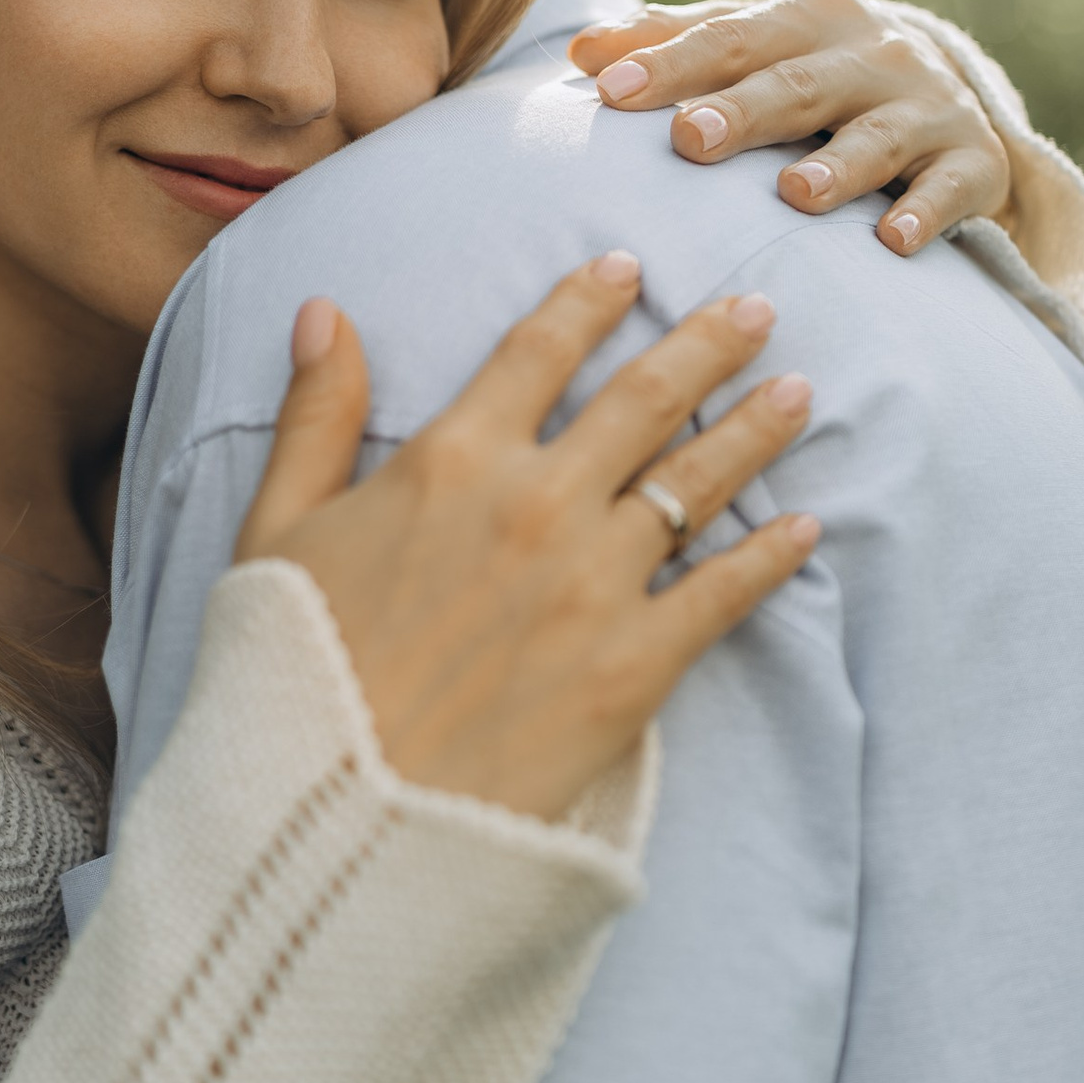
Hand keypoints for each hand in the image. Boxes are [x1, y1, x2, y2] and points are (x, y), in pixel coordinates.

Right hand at [236, 262, 819, 822]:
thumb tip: (326, 310)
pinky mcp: (634, 668)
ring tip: (799, 391)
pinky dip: (769, 558)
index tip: (629, 268)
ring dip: (754, 429)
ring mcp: (594, 585)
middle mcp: (536, 505)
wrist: (335, 814)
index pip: (537, 351)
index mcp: (450, 461)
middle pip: (644, 399)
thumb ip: (316, 415)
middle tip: (756, 309)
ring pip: (696, 483)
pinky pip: (721, 595)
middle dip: (707, 345)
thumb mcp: (279, 528)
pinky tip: (804, 530)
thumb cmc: (291, 673)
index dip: (588, 301)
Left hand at [565, 0, 1009, 252]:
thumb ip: (674, 44)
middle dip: (743, 109)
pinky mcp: (972, 162)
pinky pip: (950, 189)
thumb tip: (578, 52)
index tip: (608, 89)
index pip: (728, 36)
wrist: (951, 97)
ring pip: (878, 135)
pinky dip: (925, 213)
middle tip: (689, 138)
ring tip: (793, 193)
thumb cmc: (818, 74)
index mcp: (808, 16)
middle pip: (797, 83)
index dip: (669, 61)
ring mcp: (927, 107)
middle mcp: (871, 53)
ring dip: (838, 166)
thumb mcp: (757, 47)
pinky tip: (893, 242)